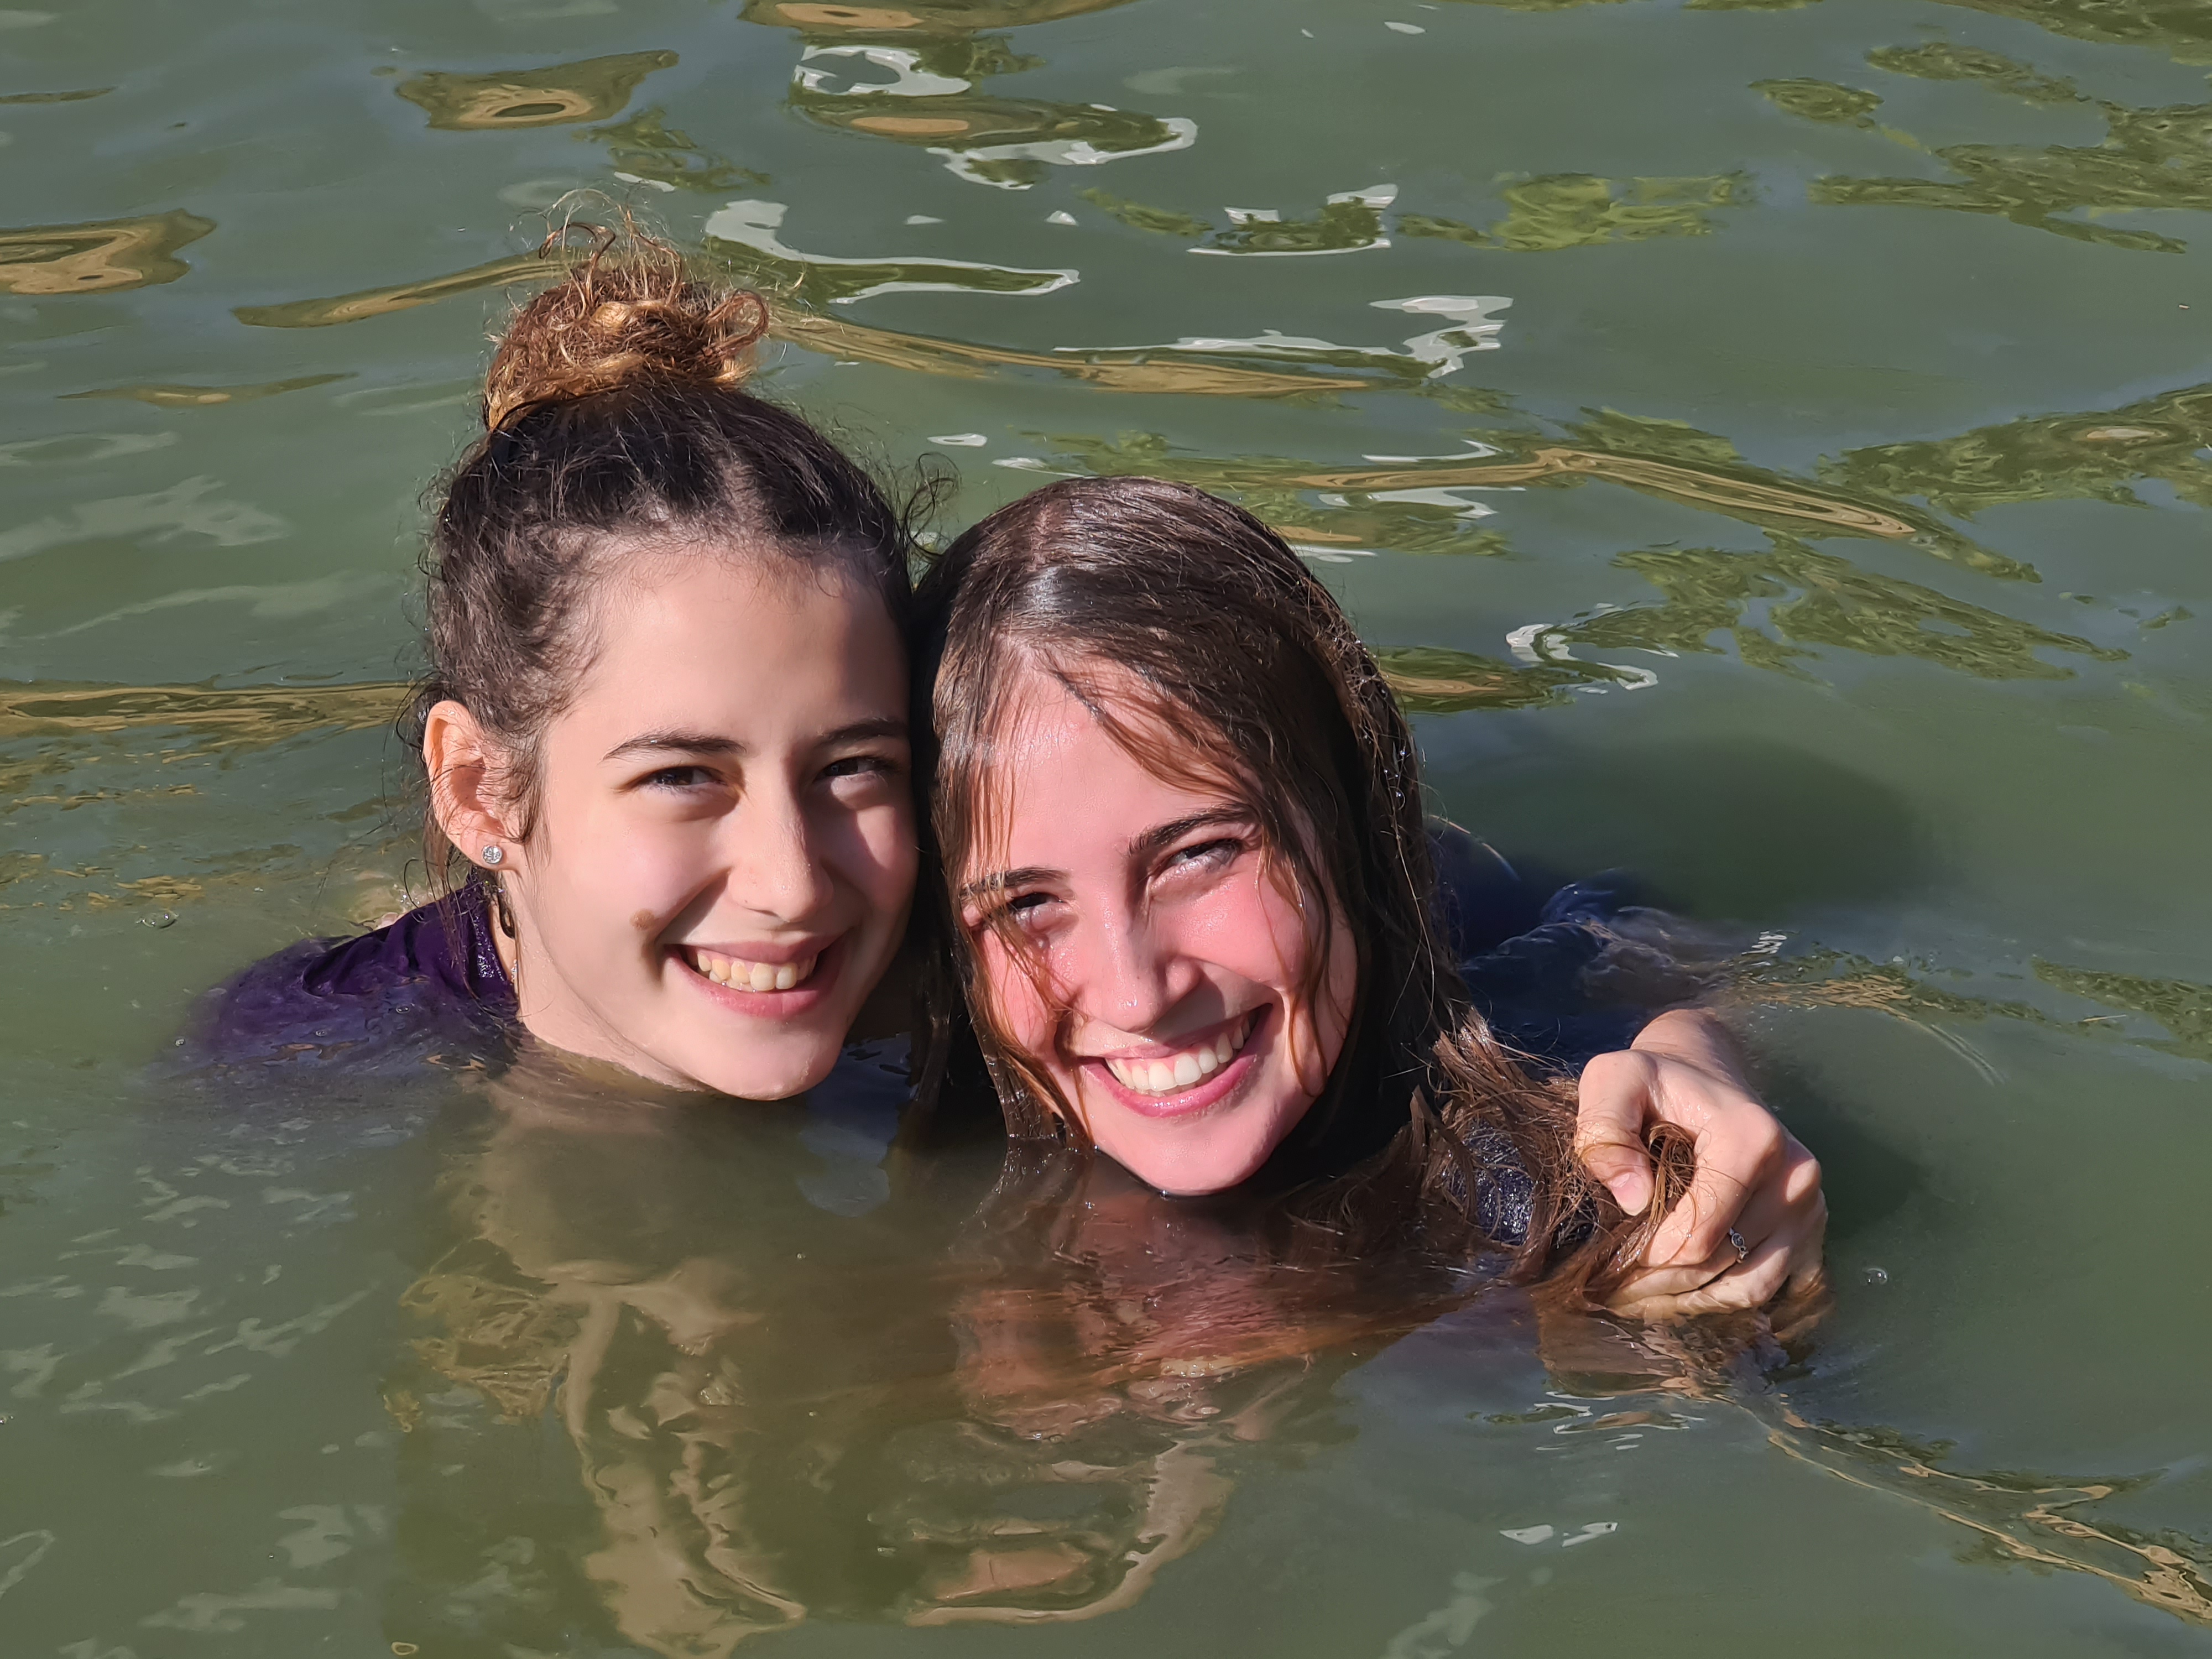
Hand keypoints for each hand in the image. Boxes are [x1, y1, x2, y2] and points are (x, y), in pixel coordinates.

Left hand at [1573, 1009, 1825, 1319]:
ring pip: (1749, 1288)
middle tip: (1611, 1291)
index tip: (1610, 1259)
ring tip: (1639, 1298)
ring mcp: (1809, 1206)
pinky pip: (1768, 1286)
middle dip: (1660, 1285)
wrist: (1703, 1075)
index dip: (1649, 1258)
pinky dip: (1722, 1299)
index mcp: (1752, 1138)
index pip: (1700, 1232)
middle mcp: (1794, 1175)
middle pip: (1721, 1263)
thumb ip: (1605, 1131)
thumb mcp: (1612, 1081)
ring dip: (1690, 1303)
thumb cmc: (1653, 1082)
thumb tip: (1634, 1200)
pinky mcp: (1809, 1228)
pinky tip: (1677, 1294)